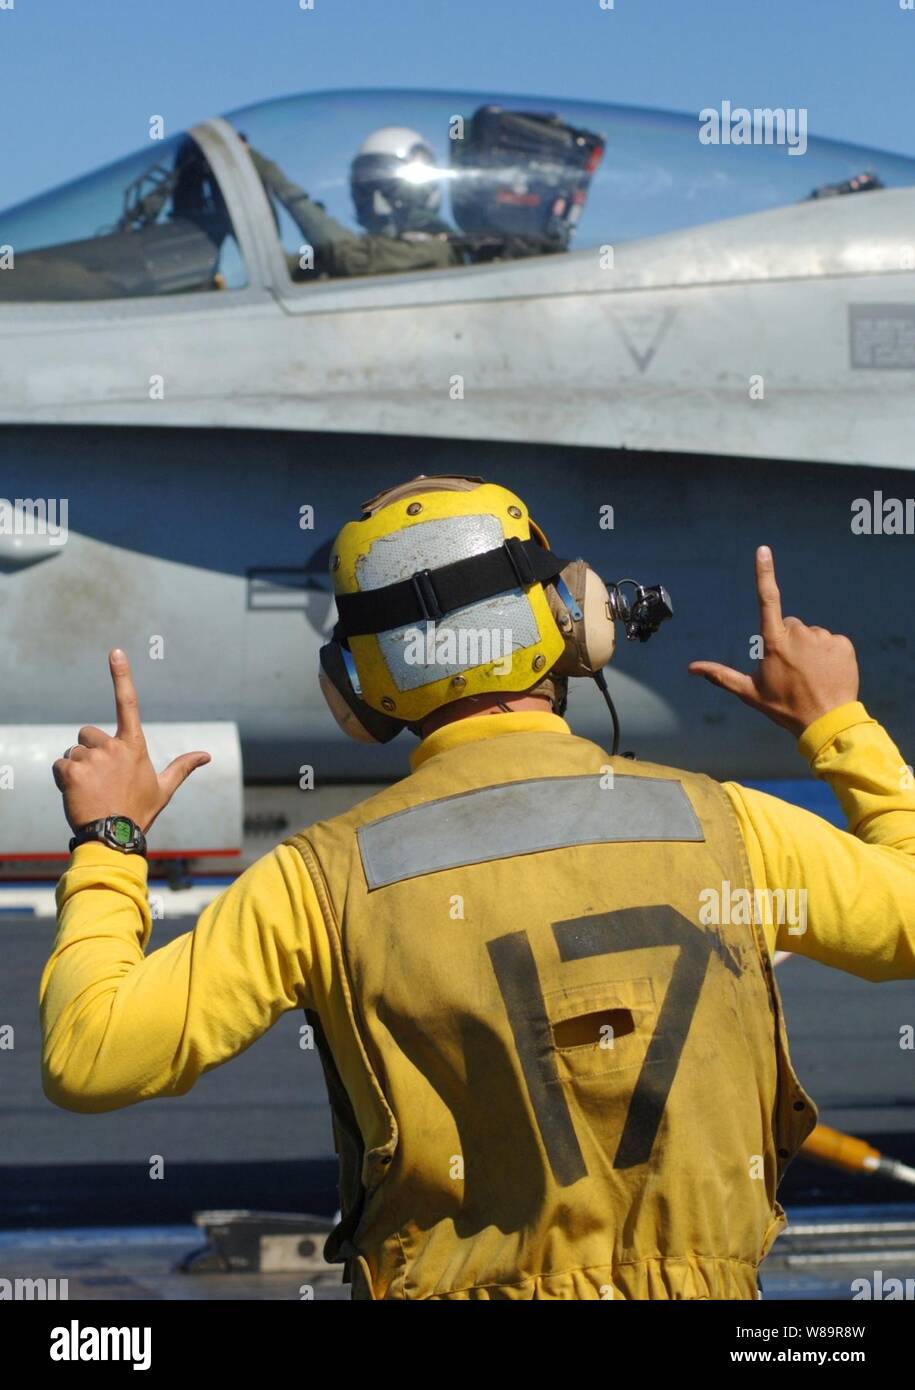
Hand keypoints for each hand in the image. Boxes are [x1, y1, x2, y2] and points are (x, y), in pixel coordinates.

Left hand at [52, 649, 210, 833]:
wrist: (114, 836)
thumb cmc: (139, 811)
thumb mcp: (163, 788)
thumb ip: (183, 767)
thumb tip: (208, 755)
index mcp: (135, 746)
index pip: (128, 703)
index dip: (122, 675)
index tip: (115, 652)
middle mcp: (113, 746)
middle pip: (87, 735)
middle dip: (88, 753)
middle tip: (98, 780)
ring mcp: (92, 757)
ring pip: (72, 753)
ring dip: (76, 770)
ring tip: (90, 792)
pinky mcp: (72, 770)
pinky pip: (59, 765)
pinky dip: (63, 780)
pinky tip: (76, 795)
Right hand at [688, 546, 859, 737]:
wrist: (827, 722)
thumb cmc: (784, 708)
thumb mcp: (750, 692)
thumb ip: (720, 675)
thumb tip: (691, 668)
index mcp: (774, 642)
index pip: (767, 600)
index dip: (764, 573)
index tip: (763, 550)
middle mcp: (799, 634)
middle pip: (790, 625)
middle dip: (788, 641)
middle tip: (791, 671)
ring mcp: (823, 638)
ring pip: (812, 635)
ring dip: (809, 650)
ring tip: (810, 675)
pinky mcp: (843, 644)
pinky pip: (832, 642)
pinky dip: (829, 654)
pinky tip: (826, 673)